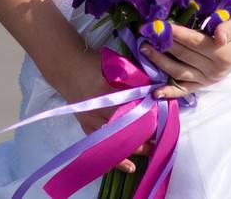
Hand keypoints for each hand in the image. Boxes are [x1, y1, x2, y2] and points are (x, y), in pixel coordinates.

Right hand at [47, 50, 149, 174]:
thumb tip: (156, 92)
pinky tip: (130, 166)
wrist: (66, 66)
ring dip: (136, 146)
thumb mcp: (115, 65)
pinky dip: (116, 157)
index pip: (134, 107)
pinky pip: (102, 145)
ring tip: (151, 151)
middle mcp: (98, 107)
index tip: (164, 119)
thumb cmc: (93, 62)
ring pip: (117, 139)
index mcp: (107, 89)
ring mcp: (91, 119)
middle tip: (161, 138)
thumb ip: (135, 78)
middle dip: (146, 133)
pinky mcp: (86, 125)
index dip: (150, 115)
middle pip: (127, 126)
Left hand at [140, 13, 230, 99]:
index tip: (158, 24)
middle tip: (144, 33)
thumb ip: (230, 28)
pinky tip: (156, 93)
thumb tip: (218, 35)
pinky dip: (171, 92)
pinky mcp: (205, 83)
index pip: (193, 42)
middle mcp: (216, 70)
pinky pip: (186, 89)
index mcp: (224, 54)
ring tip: (144, 50)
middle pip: (183, 55)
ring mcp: (210, 79)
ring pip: (180, 72)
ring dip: (160, 62)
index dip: (175, 33)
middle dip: (163, 45)